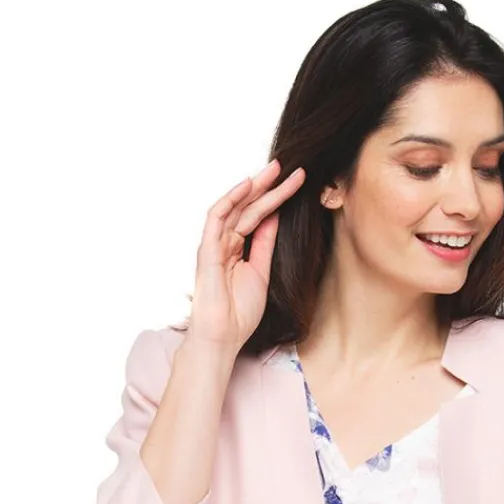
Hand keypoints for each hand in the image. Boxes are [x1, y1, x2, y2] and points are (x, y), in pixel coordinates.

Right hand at [183, 157, 305, 357]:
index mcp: (238, 249)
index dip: (276, 199)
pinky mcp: (207, 249)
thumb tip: (275, 217)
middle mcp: (225, 242)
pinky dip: (231, 199)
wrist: (223, 336)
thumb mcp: (261, 272)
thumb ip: (265, 244)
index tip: (296, 184)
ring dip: (255, 187)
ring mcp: (215, 244)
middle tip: (289, 167)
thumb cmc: (240, 312)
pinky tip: (247, 185)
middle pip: (249, 207)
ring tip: (274, 170)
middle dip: (268, 187)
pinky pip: (217, 217)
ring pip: (236, 207)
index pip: (258, 217)